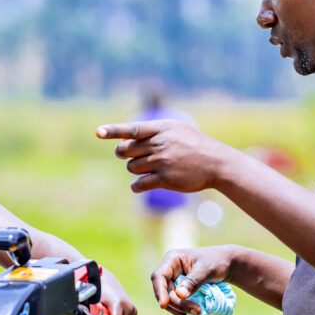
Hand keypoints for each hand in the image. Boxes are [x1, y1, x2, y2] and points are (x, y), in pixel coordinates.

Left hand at [95, 120, 232, 193]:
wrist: (216, 163)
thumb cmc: (193, 145)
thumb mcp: (176, 130)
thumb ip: (152, 132)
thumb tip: (124, 140)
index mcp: (161, 128)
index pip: (132, 129)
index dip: (113, 131)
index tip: (98, 132)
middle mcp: (160, 144)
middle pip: (126, 150)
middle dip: (124, 154)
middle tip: (132, 156)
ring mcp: (162, 162)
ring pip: (132, 168)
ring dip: (136, 170)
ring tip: (150, 168)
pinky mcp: (165, 179)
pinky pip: (139, 184)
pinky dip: (137, 186)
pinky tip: (141, 185)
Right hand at [151, 245, 239, 314]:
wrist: (226, 264)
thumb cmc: (217, 261)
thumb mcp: (207, 270)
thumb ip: (193, 281)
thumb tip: (179, 294)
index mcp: (172, 259)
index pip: (159, 276)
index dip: (159, 291)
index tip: (164, 305)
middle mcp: (169, 271)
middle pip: (165, 292)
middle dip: (178, 304)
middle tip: (198, 312)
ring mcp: (173, 282)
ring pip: (170, 301)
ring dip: (182, 311)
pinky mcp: (179, 291)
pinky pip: (178, 304)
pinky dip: (186, 312)